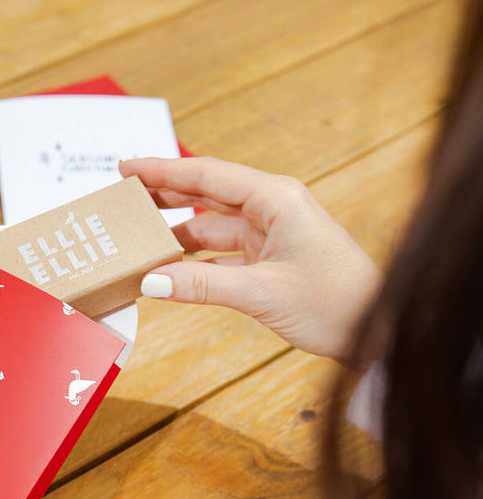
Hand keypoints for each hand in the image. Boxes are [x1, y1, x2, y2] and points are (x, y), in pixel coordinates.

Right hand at [120, 157, 381, 362]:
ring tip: (138, 238)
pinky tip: (171, 269)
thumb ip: (202, 285)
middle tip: (124, 198)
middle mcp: (272, 208)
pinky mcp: (270, 259)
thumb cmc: (335, 302)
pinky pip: (222, 254)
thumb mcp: (261, 292)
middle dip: (164, 195)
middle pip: (206, 195)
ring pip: (211, 226)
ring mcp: (271, 234)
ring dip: (177, 234)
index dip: (163, 171)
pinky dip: (195, 261)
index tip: (127, 168)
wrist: (374, 330)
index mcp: (276, 199)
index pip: (207, 176)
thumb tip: (150, 282)